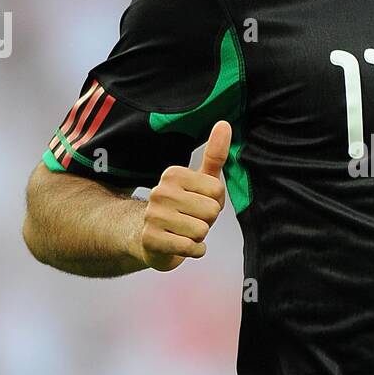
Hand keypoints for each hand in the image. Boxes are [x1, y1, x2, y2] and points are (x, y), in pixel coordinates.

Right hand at [134, 120, 230, 270]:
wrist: (148, 239)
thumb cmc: (183, 208)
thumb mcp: (201, 181)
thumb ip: (214, 154)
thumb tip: (225, 123)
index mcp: (173, 175)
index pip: (217, 191)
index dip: (214, 203)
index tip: (197, 204)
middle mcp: (160, 192)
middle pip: (211, 211)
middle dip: (207, 221)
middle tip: (191, 220)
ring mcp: (153, 216)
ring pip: (201, 231)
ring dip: (199, 237)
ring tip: (183, 232)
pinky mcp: (151, 240)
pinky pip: (191, 248)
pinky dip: (193, 251)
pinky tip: (180, 245)